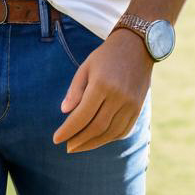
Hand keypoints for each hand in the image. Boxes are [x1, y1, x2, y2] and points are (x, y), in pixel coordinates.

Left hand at [52, 29, 152, 153]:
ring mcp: (130, 104)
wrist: (136, 47)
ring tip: (79, 146)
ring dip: (93, 143)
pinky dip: (109, 138)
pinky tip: (97, 139)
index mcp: (101, 84)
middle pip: (96, 127)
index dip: (68, 130)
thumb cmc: (106, 56)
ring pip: (110, 133)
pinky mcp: (138, 109)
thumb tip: (64, 112)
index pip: (82, 116)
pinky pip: (123, 131)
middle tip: (67, 147)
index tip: (56, 139)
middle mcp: (118, 96)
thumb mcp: (86, 67)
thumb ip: (75, 90)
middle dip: (79, 141)